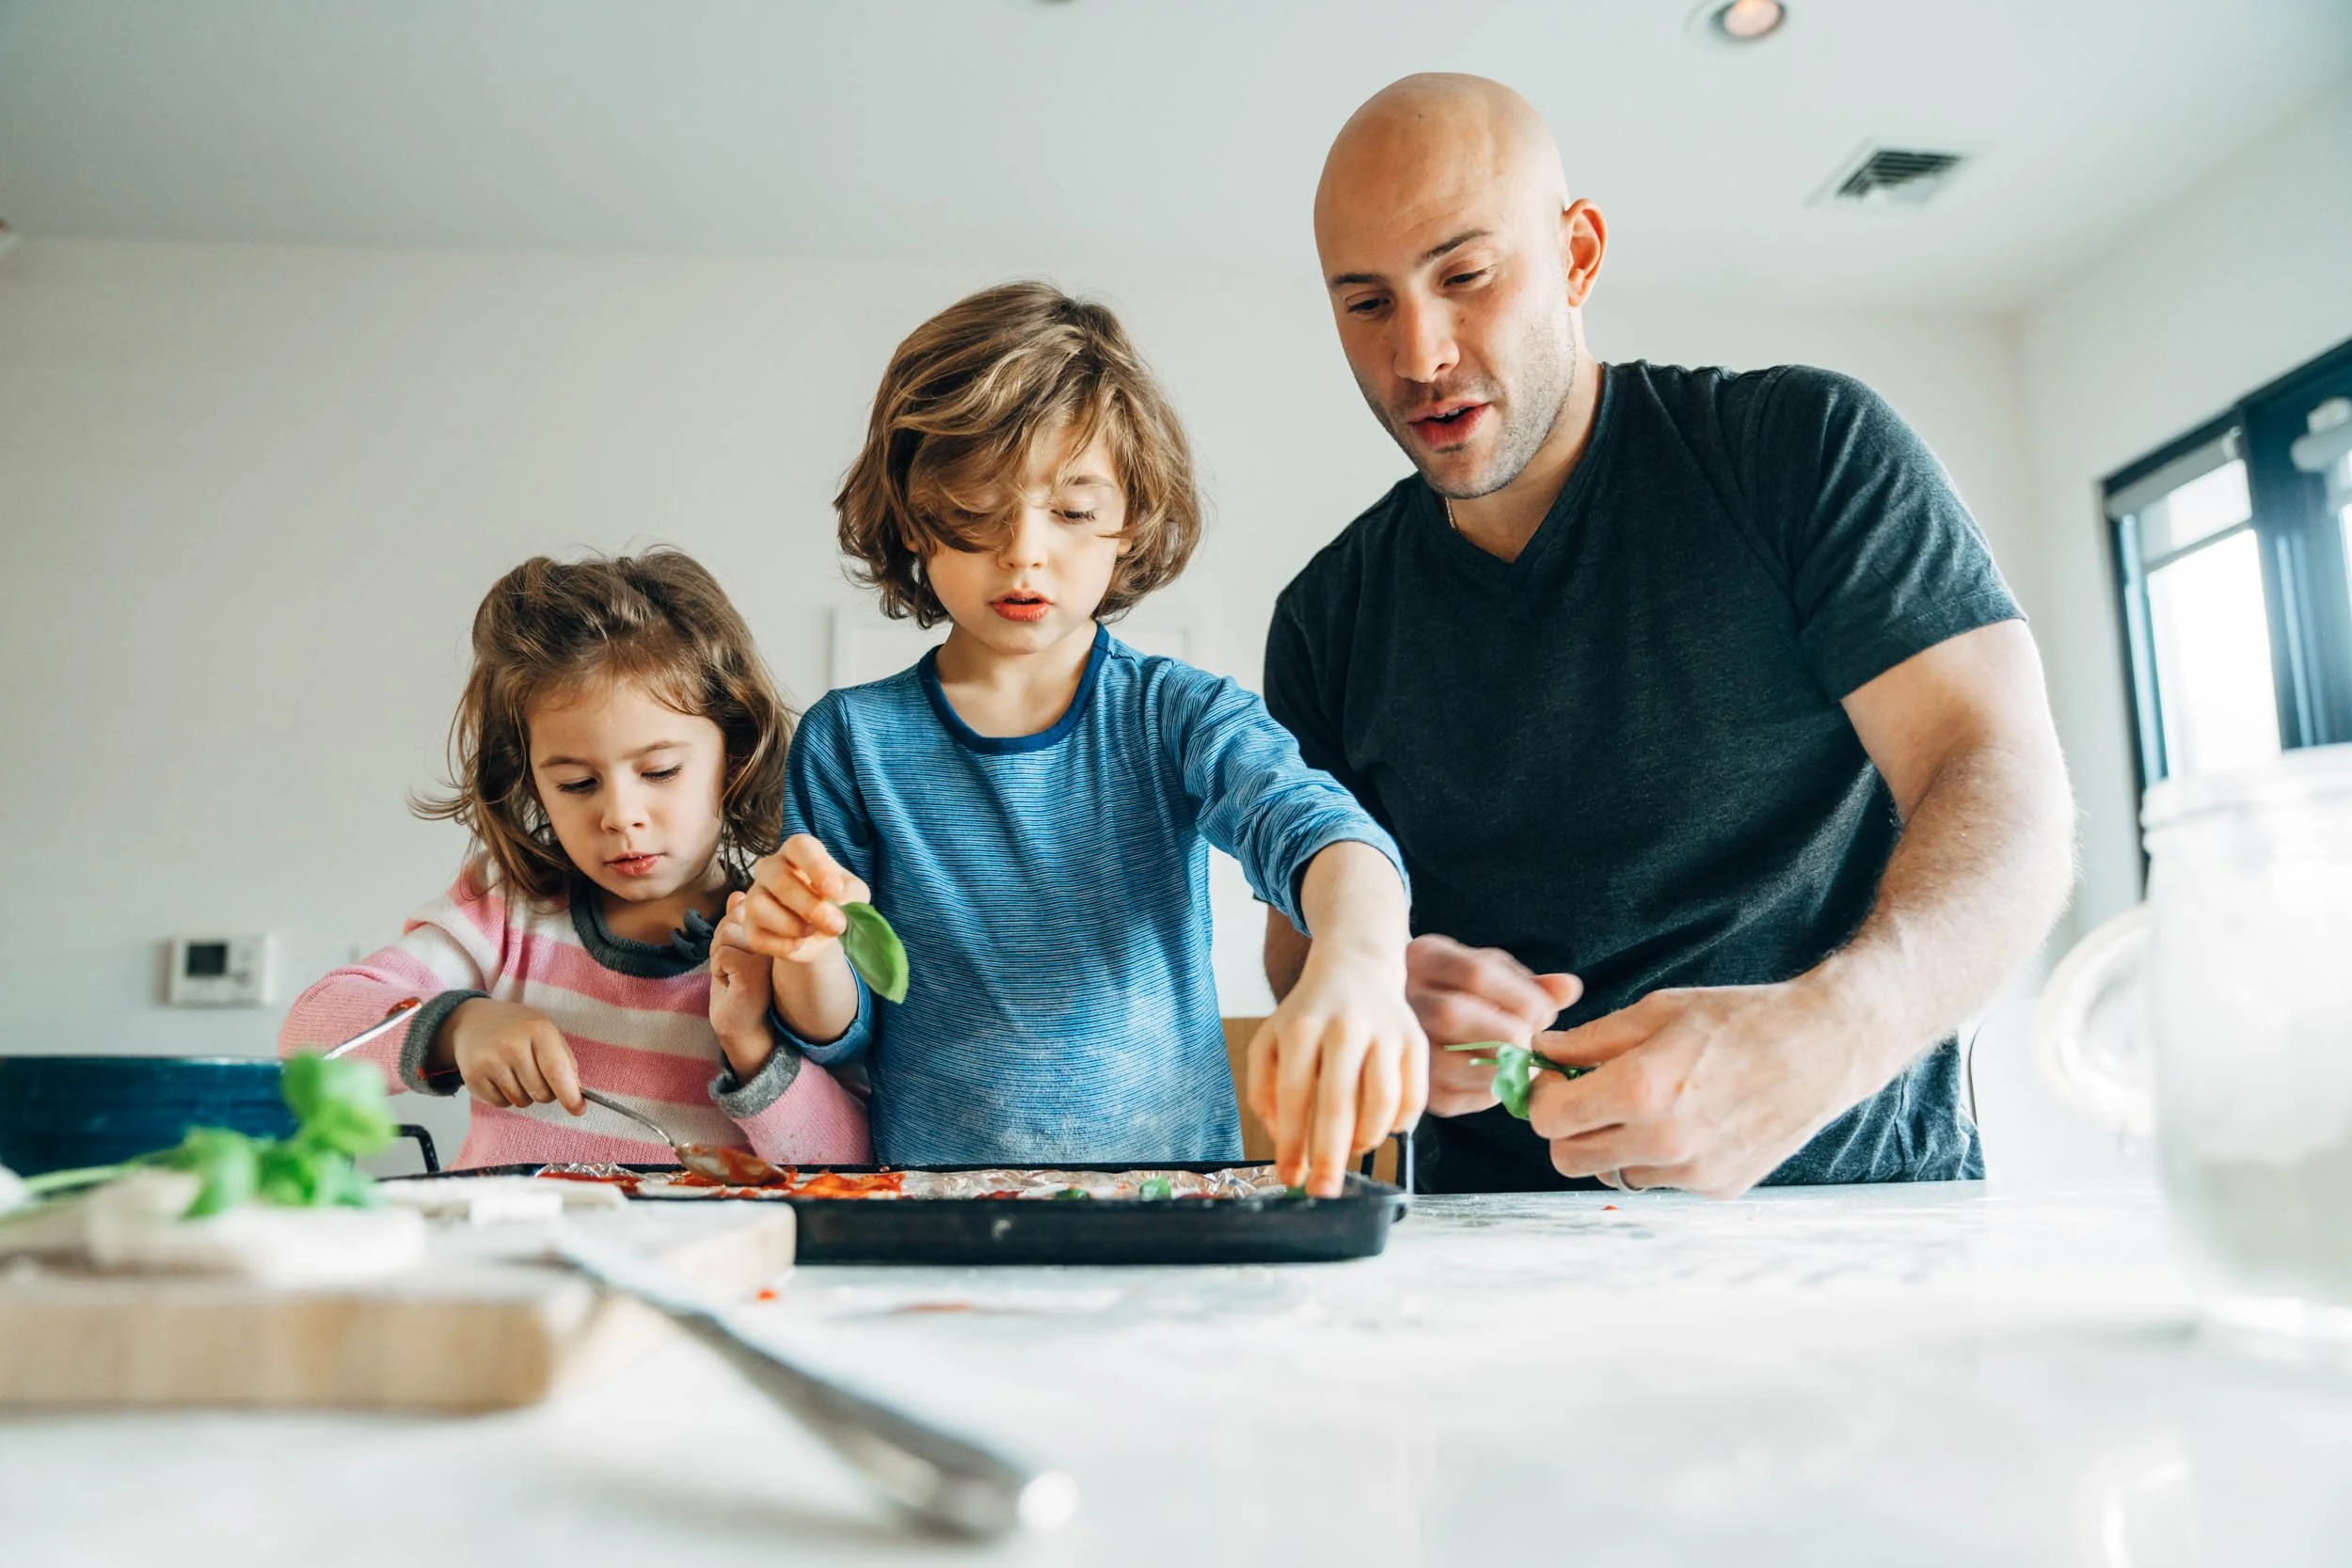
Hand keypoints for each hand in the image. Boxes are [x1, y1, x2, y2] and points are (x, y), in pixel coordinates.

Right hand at [442, 998, 584, 1114]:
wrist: (473, 1023)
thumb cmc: (517, 1030)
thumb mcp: (545, 1032)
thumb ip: (564, 1061)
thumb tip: (575, 1093)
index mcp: (537, 1030)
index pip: (556, 1070)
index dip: (569, 1095)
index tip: (578, 1109)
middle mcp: (512, 1046)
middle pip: (541, 1093)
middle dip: (546, 1093)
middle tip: (537, 1075)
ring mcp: (490, 1062)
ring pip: (522, 1101)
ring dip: (525, 1094)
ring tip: (515, 1072)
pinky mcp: (473, 1077)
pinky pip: (501, 1104)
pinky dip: (505, 1097)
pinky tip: (500, 1076)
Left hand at [709, 892, 777, 1078]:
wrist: (743, 1024)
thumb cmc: (738, 984)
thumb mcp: (736, 946)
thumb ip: (738, 920)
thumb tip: (737, 893)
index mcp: (781, 930)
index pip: (743, 908)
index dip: (729, 929)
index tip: (737, 954)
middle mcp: (782, 940)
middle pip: (733, 919)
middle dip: (721, 941)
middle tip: (732, 967)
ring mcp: (770, 956)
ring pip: (726, 934)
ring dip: (718, 955)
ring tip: (732, 974)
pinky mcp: (755, 971)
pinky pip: (723, 954)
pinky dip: (718, 969)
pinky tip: (731, 983)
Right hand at [732, 835, 870, 963]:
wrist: (821, 933)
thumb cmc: (837, 903)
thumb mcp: (853, 895)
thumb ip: (850, 897)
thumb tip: (837, 908)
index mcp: (799, 852)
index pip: (800, 847)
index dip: (817, 867)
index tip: (834, 889)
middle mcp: (771, 868)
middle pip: (779, 879)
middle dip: (810, 906)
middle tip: (835, 924)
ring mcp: (755, 895)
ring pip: (758, 905)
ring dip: (791, 925)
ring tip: (811, 931)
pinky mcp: (748, 926)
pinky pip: (756, 936)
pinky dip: (781, 946)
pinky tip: (798, 945)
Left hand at [1245, 946, 1427, 1197]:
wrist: (1355, 969)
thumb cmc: (1308, 1015)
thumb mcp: (1270, 1040)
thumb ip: (1263, 1088)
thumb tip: (1281, 1136)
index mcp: (1302, 1028)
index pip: (1294, 1097)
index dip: (1291, 1144)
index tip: (1290, 1177)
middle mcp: (1345, 1027)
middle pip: (1339, 1105)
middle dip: (1330, 1157)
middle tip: (1324, 1190)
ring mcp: (1385, 1032)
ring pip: (1383, 1102)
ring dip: (1367, 1138)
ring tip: (1352, 1147)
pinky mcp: (1415, 1039)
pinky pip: (1414, 1095)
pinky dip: (1400, 1123)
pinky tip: (1383, 1126)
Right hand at [1404, 935, 1581, 1116]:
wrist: (1411, 1017)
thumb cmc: (1462, 991)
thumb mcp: (1492, 973)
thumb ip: (1530, 983)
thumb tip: (1570, 989)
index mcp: (1425, 957)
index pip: (1475, 972)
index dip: (1522, 997)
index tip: (1546, 1014)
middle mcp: (1402, 998)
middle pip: (1454, 1015)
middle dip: (1509, 1033)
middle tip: (1532, 1041)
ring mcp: (1402, 1043)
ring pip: (1450, 1061)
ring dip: (1501, 1068)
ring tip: (1522, 1062)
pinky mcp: (1412, 1085)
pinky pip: (1451, 1097)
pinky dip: (1488, 1093)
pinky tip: (1501, 1080)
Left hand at [1527, 977, 1880, 1197]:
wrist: (1823, 1047)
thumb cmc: (1738, 1019)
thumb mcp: (1656, 1012)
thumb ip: (1590, 1040)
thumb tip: (1540, 1051)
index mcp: (1641, 1090)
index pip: (1548, 1119)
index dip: (1541, 1096)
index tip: (1554, 1079)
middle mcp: (1663, 1140)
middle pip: (1568, 1158)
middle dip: (1566, 1128)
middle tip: (1587, 1096)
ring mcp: (1693, 1172)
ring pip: (1612, 1173)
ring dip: (1611, 1144)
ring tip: (1645, 1105)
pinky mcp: (1718, 1188)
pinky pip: (1658, 1179)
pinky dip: (1656, 1156)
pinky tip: (1687, 1120)